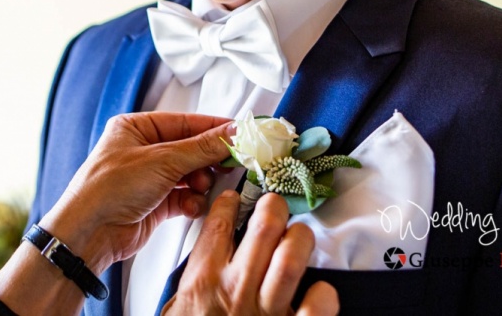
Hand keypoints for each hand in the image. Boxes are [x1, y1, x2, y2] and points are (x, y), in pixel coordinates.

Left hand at [40, 112, 232, 271]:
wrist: (89, 234)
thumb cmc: (108, 189)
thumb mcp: (161, 161)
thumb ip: (201, 148)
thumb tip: (231, 135)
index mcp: (136, 128)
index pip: (185, 122)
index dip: (214, 128)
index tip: (240, 134)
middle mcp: (143, 151)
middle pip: (191, 149)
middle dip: (208, 159)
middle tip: (230, 163)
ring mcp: (149, 178)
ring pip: (190, 174)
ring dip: (200, 183)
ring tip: (201, 187)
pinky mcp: (155, 203)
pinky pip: (185, 196)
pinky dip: (192, 201)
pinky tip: (191, 205)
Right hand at [165, 191, 338, 315]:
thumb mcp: (178, 309)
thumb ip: (193, 282)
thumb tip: (205, 256)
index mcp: (204, 282)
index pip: (220, 225)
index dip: (231, 203)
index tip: (236, 198)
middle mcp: (236, 291)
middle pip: (263, 229)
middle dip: (273, 207)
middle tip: (276, 206)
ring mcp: (266, 313)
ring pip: (292, 258)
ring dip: (299, 240)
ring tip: (299, 237)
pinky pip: (317, 306)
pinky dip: (323, 294)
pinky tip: (320, 290)